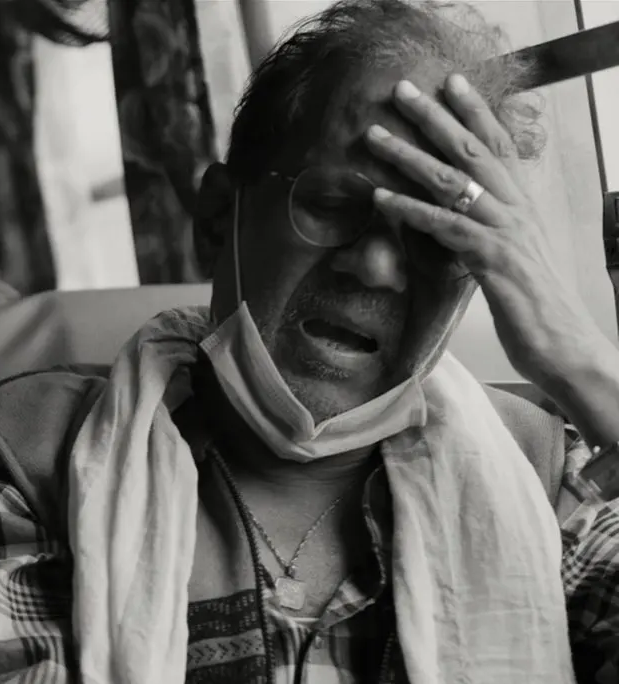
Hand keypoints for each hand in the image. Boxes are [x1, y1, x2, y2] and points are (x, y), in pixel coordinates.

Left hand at [365, 75, 612, 388]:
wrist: (566, 346)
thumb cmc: (534, 306)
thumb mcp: (509, 257)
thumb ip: (485, 231)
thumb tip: (456, 218)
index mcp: (523, 204)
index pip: (500, 145)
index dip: (476, 111)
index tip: (450, 81)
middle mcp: (518, 209)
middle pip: (473, 151)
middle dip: (435, 117)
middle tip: (400, 90)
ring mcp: (507, 232)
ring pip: (453, 182)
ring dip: (408, 156)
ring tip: (373, 137)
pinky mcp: (493, 260)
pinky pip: (446, 226)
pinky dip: (410, 209)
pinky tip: (380, 198)